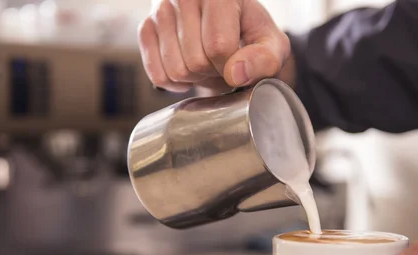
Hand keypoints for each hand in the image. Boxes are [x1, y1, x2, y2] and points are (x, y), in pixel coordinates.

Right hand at [137, 0, 291, 93]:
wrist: (225, 25)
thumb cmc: (250, 34)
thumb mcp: (271, 45)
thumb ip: (265, 59)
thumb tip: (236, 73)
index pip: (218, 46)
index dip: (231, 66)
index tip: (238, 60)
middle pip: (196, 61)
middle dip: (213, 73)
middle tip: (221, 62)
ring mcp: (161, 9)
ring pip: (176, 70)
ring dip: (195, 78)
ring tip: (206, 61)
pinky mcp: (146, 27)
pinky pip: (158, 75)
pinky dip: (175, 82)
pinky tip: (188, 68)